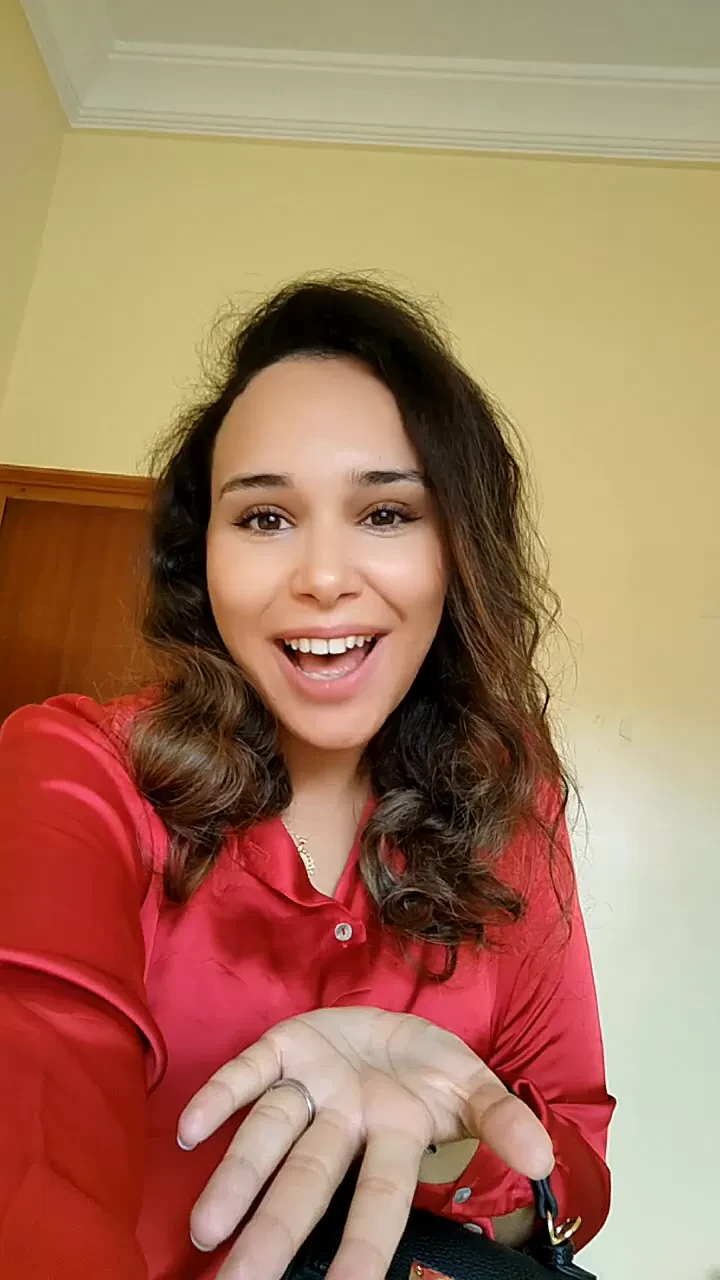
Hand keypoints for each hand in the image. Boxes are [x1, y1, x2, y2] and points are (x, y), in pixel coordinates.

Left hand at [178, 1007, 552, 1279]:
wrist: (396, 1025)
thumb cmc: (432, 1070)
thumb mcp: (476, 1086)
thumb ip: (500, 1120)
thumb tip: (540, 1158)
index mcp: (394, 1134)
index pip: (380, 1200)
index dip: (361, 1246)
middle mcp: (344, 1120)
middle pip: (307, 1180)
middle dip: (273, 1233)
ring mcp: (310, 1085)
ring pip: (269, 1134)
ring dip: (237, 1177)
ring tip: (203, 1227)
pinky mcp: (284, 1048)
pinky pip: (249, 1073)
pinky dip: (220, 1095)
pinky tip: (188, 1129)